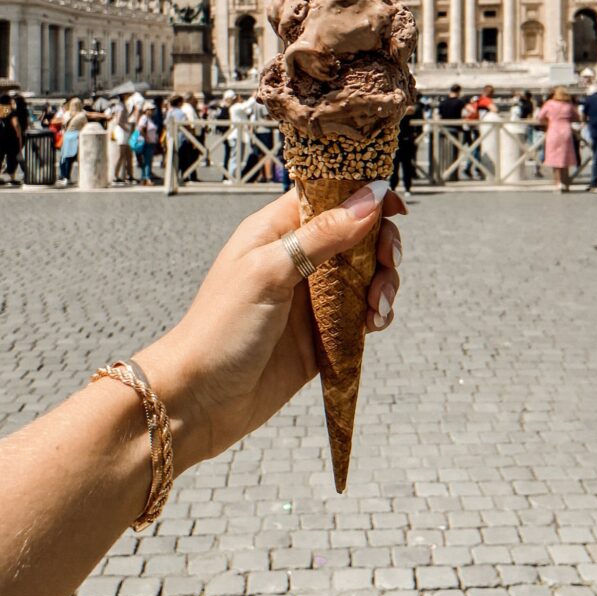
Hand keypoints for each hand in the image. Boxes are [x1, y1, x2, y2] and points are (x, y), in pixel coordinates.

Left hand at [136, 182, 404, 472]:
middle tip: (389, 261)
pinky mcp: (322, 333)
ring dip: (383, 282)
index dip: (363, 195)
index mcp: (277, 230)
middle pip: (356, 234)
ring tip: (378, 305)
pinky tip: (374, 323)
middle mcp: (297, 258)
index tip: (395, 206)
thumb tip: (370, 197)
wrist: (201, 400)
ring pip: (365, 274)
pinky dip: (376, 313)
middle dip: (381, 244)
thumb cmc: (222, 327)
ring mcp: (311, 297)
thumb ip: (322, 235)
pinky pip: (362, 313)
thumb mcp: (270, 272)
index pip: (328, 196)